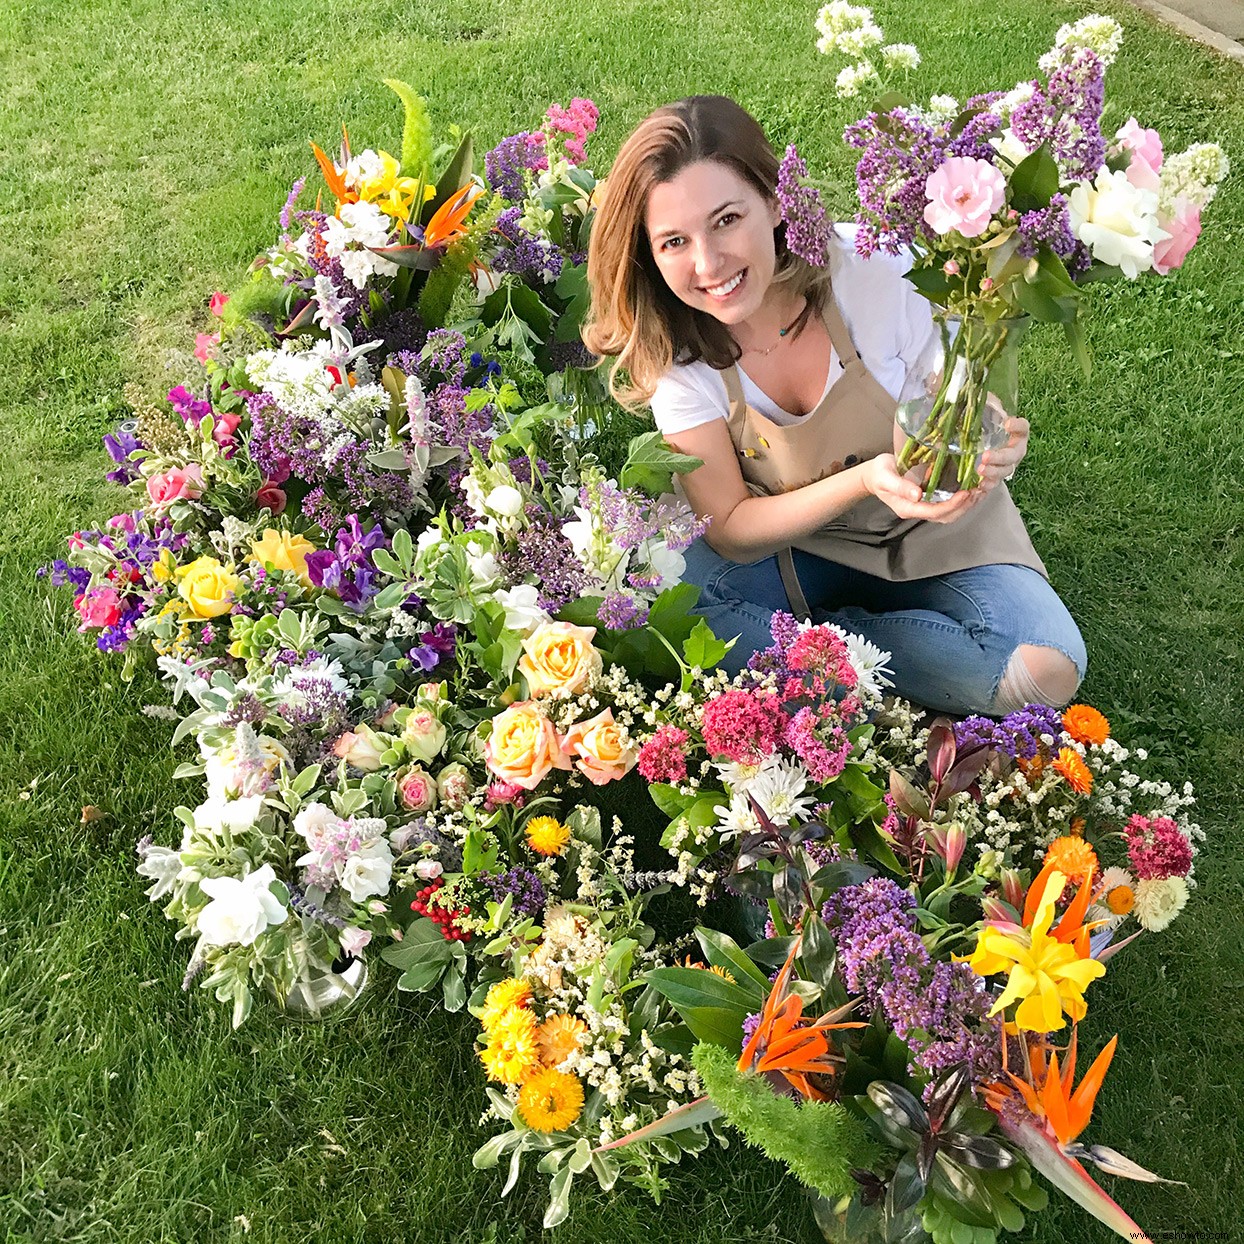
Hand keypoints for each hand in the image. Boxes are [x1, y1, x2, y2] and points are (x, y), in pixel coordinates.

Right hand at [863, 454, 984, 522]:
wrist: (874, 475)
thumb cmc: (878, 474)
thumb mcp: (885, 477)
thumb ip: (899, 486)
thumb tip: (917, 494)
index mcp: (907, 508)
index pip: (933, 512)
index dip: (951, 505)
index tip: (965, 493)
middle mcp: (917, 510)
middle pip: (945, 516)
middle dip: (963, 507)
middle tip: (976, 491)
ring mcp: (923, 506)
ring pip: (948, 513)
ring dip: (965, 505)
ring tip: (977, 491)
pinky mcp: (928, 499)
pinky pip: (947, 504)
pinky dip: (961, 500)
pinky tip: (969, 489)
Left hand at [977, 406, 1029, 491]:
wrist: (977, 451)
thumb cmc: (982, 428)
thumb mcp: (982, 415)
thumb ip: (982, 405)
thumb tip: (968, 390)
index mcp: (1015, 434)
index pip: (1023, 428)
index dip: (1019, 426)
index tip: (1008, 423)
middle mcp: (1015, 450)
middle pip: (1013, 455)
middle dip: (1000, 457)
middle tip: (985, 456)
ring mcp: (1007, 466)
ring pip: (1005, 471)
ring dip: (993, 472)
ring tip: (979, 470)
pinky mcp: (996, 478)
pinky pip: (995, 484)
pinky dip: (988, 485)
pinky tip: (980, 485)